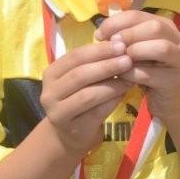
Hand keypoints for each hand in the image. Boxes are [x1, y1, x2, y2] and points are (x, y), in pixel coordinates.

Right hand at [39, 40, 132, 156]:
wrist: (71, 134)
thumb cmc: (79, 98)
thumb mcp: (82, 78)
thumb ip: (94, 63)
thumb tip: (121, 45)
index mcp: (51, 73)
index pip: (75, 56)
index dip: (99, 49)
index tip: (122, 44)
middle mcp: (49, 92)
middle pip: (80, 74)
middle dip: (106, 65)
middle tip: (128, 59)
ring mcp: (57, 112)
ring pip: (88, 94)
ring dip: (112, 84)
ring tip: (130, 77)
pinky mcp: (72, 128)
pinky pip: (96, 112)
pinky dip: (113, 100)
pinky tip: (125, 93)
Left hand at [101, 11, 179, 123]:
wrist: (169, 101)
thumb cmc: (149, 72)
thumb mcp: (137, 51)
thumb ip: (125, 38)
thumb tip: (101, 33)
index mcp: (166, 27)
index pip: (139, 15)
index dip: (116, 22)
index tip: (99, 34)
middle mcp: (178, 40)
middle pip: (155, 27)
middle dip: (128, 35)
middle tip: (111, 46)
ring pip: (161, 47)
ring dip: (135, 51)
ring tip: (120, 60)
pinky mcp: (174, 81)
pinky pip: (151, 74)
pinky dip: (132, 74)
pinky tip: (122, 76)